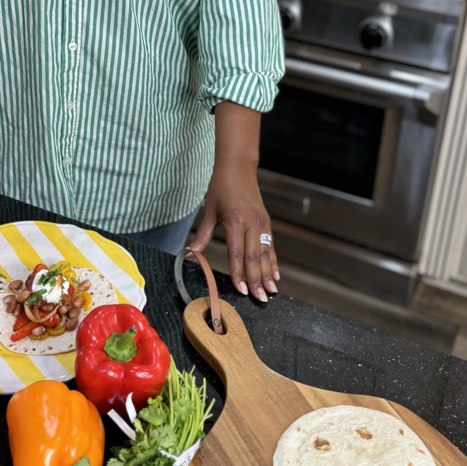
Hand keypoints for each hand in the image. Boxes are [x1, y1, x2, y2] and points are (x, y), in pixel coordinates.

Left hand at [189, 168, 277, 301]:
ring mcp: (262, 223)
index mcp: (236, 220)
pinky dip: (273, 262)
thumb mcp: (209, 210)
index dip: (239, 273)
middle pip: (254, 257)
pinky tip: (275, 275)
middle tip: (259, 298)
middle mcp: (252, 223)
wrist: (238, 167)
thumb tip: (191, 254)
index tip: (241, 290)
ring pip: (265, 254)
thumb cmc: (221, 186)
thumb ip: (203, 234)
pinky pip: (270, 246)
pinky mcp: (266, 223)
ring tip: (270, 292)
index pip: (237, 253)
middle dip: (257, 280)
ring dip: (268, 274)